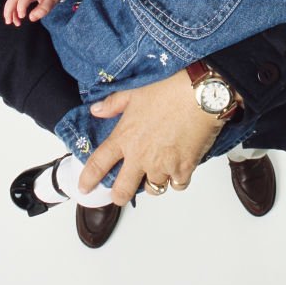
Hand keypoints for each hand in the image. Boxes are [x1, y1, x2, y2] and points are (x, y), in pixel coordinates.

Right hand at [3, 0, 61, 25]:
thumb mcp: (52, 0)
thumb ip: (43, 9)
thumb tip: (31, 18)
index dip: (21, 7)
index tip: (22, 17)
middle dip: (9, 9)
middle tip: (9, 21)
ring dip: (9, 10)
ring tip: (12, 22)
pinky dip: (12, 9)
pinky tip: (14, 17)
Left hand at [78, 70, 224, 205]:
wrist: (200, 94)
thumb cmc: (169, 89)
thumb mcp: (135, 91)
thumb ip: (113, 104)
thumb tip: (96, 110)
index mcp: (125, 137)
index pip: (99, 164)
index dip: (88, 179)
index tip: (84, 188)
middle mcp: (140, 156)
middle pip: (122, 191)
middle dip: (118, 195)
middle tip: (120, 193)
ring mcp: (162, 166)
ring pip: (152, 189)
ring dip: (153, 182)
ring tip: (157, 169)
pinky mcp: (183, 169)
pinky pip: (177, 185)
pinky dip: (177, 179)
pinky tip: (178, 167)